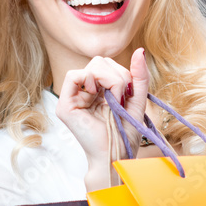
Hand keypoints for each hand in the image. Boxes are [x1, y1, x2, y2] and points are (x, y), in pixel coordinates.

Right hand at [56, 49, 149, 189]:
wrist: (117, 155)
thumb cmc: (125, 134)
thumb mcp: (137, 100)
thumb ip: (139, 76)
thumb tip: (140, 50)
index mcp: (98, 91)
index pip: (107, 64)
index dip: (122, 73)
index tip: (128, 94)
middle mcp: (84, 92)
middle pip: (99, 61)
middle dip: (117, 76)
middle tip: (121, 99)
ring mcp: (73, 98)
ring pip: (91, 66)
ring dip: (110, 80)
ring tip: (113, 102)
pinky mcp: (65, 106)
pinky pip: (73, 75)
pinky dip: (90, 80)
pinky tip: (98, 96)